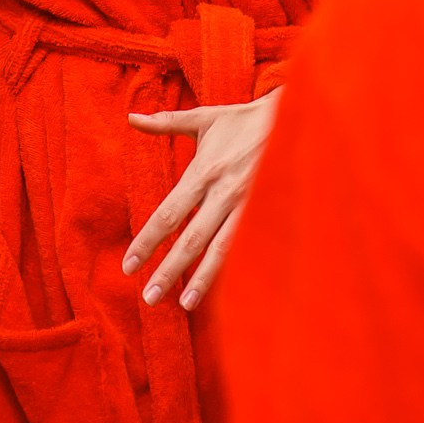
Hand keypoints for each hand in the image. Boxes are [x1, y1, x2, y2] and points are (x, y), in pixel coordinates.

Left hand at [122, 91, 280, 311]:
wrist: (294, 117)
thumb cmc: (242, 121)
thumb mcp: (204, 119)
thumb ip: (165, 123)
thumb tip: (131, 118)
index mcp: (204, 171)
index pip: (169, 213)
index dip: (147, 241)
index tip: (129, 265)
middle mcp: (224, 193)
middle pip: (191, 240)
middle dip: (169, 271)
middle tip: (149, 298)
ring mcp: (249, 206)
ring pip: (222, 250)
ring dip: (202, 279)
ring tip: (185, 304)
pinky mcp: (268, 213)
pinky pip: (248, 246)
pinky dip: (235, 268)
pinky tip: (225, 290)